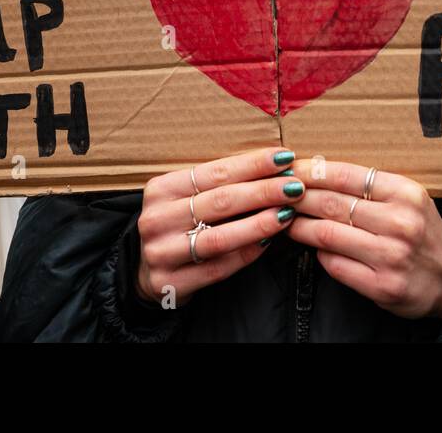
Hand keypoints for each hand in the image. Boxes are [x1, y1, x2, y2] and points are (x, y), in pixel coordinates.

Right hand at [135, 147, 303, 307]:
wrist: (147, 272)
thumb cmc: (179, 226)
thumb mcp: (189, 198)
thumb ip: (221, 185)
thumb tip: (275, 168)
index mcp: (161, 189)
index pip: (215, 172)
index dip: (252, 164)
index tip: (284, 158)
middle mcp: (156, 219)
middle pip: (219, 201)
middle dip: (263, 191)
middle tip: (295, 186)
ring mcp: (160, 253)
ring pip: (219, 237)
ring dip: (258, 224)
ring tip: (287, 214)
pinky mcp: (168, 283)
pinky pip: (217, 268)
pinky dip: (246, 254)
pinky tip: (268, 243)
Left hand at [287, 159, 441, 320]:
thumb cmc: (422, 232)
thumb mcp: (407, 198)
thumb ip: (371, 186)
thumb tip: (318, 171)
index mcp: (405, 193)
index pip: (345, 175)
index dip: (311, 170)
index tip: (290, 169)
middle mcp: (400, 223)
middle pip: (331, 203)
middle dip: (297, 196)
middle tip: (278, 193)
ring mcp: (390, 256)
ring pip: (326, 233)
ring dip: (299, 225)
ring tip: (286, 218)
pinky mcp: (381, 285)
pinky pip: (334, 264)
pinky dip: (318, 253)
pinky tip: (312, 246)